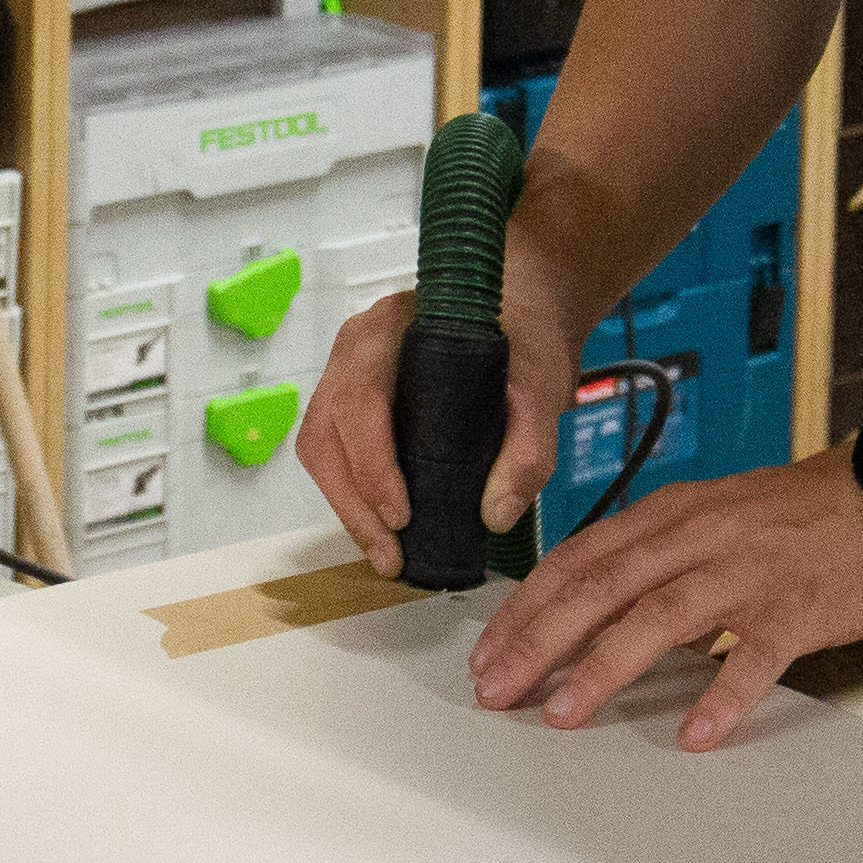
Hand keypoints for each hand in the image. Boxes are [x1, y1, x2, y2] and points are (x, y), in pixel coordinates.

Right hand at [297, 234, 591, 573]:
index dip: (371, 461)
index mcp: (390, 327)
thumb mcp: (542, 383)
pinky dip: (352, 496)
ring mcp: (346, 375)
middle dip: (353, 501)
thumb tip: (496, 514)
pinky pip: (334, 453)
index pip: (360, 397)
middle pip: (326, 430)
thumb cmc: (525, 333)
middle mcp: (355, 349)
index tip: (401, 514)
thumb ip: (529, 444)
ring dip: (347, 506)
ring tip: (386, 555)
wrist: (522, 307)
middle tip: (391, 555)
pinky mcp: (354, 404)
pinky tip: (383, 531)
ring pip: (320, 447)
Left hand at [468, 451, 862, 752]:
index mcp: (670, 514)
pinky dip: (723, 694)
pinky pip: (755, 655)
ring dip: (604, 667)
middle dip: (540, 641)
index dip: (526, 608)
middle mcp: (697, 536)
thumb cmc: (799, 514)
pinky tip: (696, 732)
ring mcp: (746, 570)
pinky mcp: (798, 606)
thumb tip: (596, 608)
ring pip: (660, 617)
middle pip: (601, 587)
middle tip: (498, 689)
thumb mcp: (711, 516)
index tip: (488, 652)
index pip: (578, 560)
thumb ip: (656, 557)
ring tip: (564, 713)